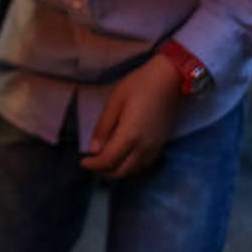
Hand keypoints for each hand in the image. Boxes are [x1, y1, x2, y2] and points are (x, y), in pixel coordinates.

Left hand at [80, 53, 182, 179]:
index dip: (93, 165)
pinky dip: (130, 167)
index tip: (83, 162)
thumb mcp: (115, 101)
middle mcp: (143, 147)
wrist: (168, 79)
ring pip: (133, 171)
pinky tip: (124, 158)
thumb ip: (104, 127)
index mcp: (129, 136)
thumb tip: (93, 149)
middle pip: (121, 171)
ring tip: (105, 161)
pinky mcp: (161, 145)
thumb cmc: (139, 85)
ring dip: (117, 171)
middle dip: (104, 172)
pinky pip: (144, 165)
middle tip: (92, 164)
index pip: (108, 160)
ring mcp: (154, 148)